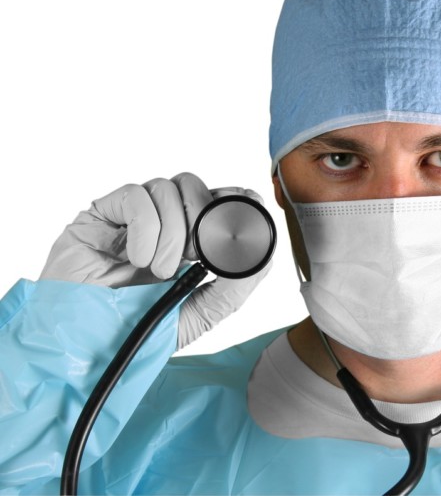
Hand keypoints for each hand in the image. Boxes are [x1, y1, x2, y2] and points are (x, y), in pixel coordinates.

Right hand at [40, 172, 270, 347]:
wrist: (86, 347)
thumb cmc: (137, 330)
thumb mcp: (199, 313)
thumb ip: (234, 287)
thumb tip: (264, 253)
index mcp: (185, 239)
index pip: (214, 199)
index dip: (232, 199)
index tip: (244, 214)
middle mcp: (158, 222)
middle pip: (192, 185)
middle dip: (204, 217)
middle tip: (197, 256)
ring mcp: (128, 218)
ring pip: (166, 188)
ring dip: (174, 231)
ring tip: (161, 270)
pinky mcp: (99, 216)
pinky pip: (134, 197)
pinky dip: (146, 227)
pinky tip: (137, 260)